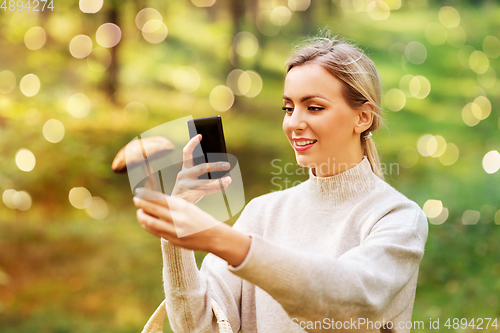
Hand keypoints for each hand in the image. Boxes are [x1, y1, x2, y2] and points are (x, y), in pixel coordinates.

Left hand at [133, 188, 250, 265]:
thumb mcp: (189, 208)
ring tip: (139, 211)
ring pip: (151, 222)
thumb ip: (174, 206)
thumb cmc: (201, 219)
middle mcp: (177, 217)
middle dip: (142, 203)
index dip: (147, 195)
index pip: (159, 198)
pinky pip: (156, 232)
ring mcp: (175, 229)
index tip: (138, 191)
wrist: (214, 236)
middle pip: (153, 209)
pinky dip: (148, 226)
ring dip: (142, 216)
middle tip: (135, 199)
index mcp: (182, 206)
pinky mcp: (174, 239)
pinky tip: (145, 221)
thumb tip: (156, 201)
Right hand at [171, 134, 231, 203]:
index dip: (192, 143)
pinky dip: (216, 188)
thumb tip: (222, 167)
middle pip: (201, 168)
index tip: (200, 135)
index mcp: (185, 169)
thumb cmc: (189, 190)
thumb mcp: (193, 179)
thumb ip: (203, 172)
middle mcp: (183, 175)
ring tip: (229, 179)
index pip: (187, 153)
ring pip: (204, 182)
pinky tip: (224, 185)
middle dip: (215, 166)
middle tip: (227, 165)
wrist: (176, 206)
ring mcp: (185, 185)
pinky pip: (205, 190)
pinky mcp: (189, 194)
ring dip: (218, 181)